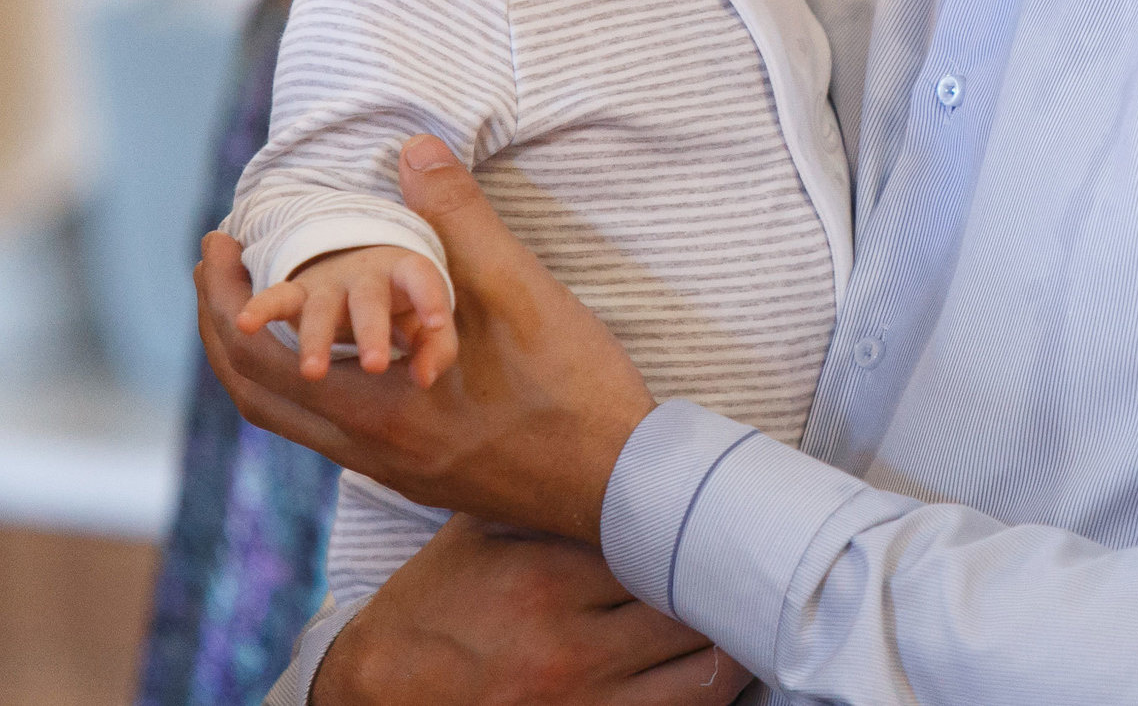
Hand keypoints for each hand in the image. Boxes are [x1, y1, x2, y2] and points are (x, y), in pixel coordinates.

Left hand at [197, 135, 656, 541]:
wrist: (623, 483)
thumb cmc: (574, 389)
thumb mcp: (520, 291)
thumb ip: (461, 220)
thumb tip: (413, 150)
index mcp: (376, 407)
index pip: (254, 355)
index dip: (220, 294)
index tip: (217, 240)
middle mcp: (368, 448)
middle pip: (255, 395)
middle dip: (220, 326)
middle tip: (220, 265)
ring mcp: (392, 468)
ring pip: (291, 419)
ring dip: (261, 358)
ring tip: (267, 300)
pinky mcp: (419, 474)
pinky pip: (329, 430)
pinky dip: (307, 383)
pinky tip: (340, 347)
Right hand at [312, 516, 751, 705]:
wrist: (375, 694)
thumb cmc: (435, 604)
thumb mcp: (479, 534)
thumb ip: (550, 499)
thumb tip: (633, 456)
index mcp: (548, 580)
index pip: (664, 543)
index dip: (709, 524)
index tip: (741, 506)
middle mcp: (573, 646)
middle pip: (695, 608)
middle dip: (733, 580)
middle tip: (763, 554)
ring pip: (706, 676)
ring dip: (737, 644)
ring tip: (756, 613)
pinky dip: (711, 691)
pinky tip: (723, 664)